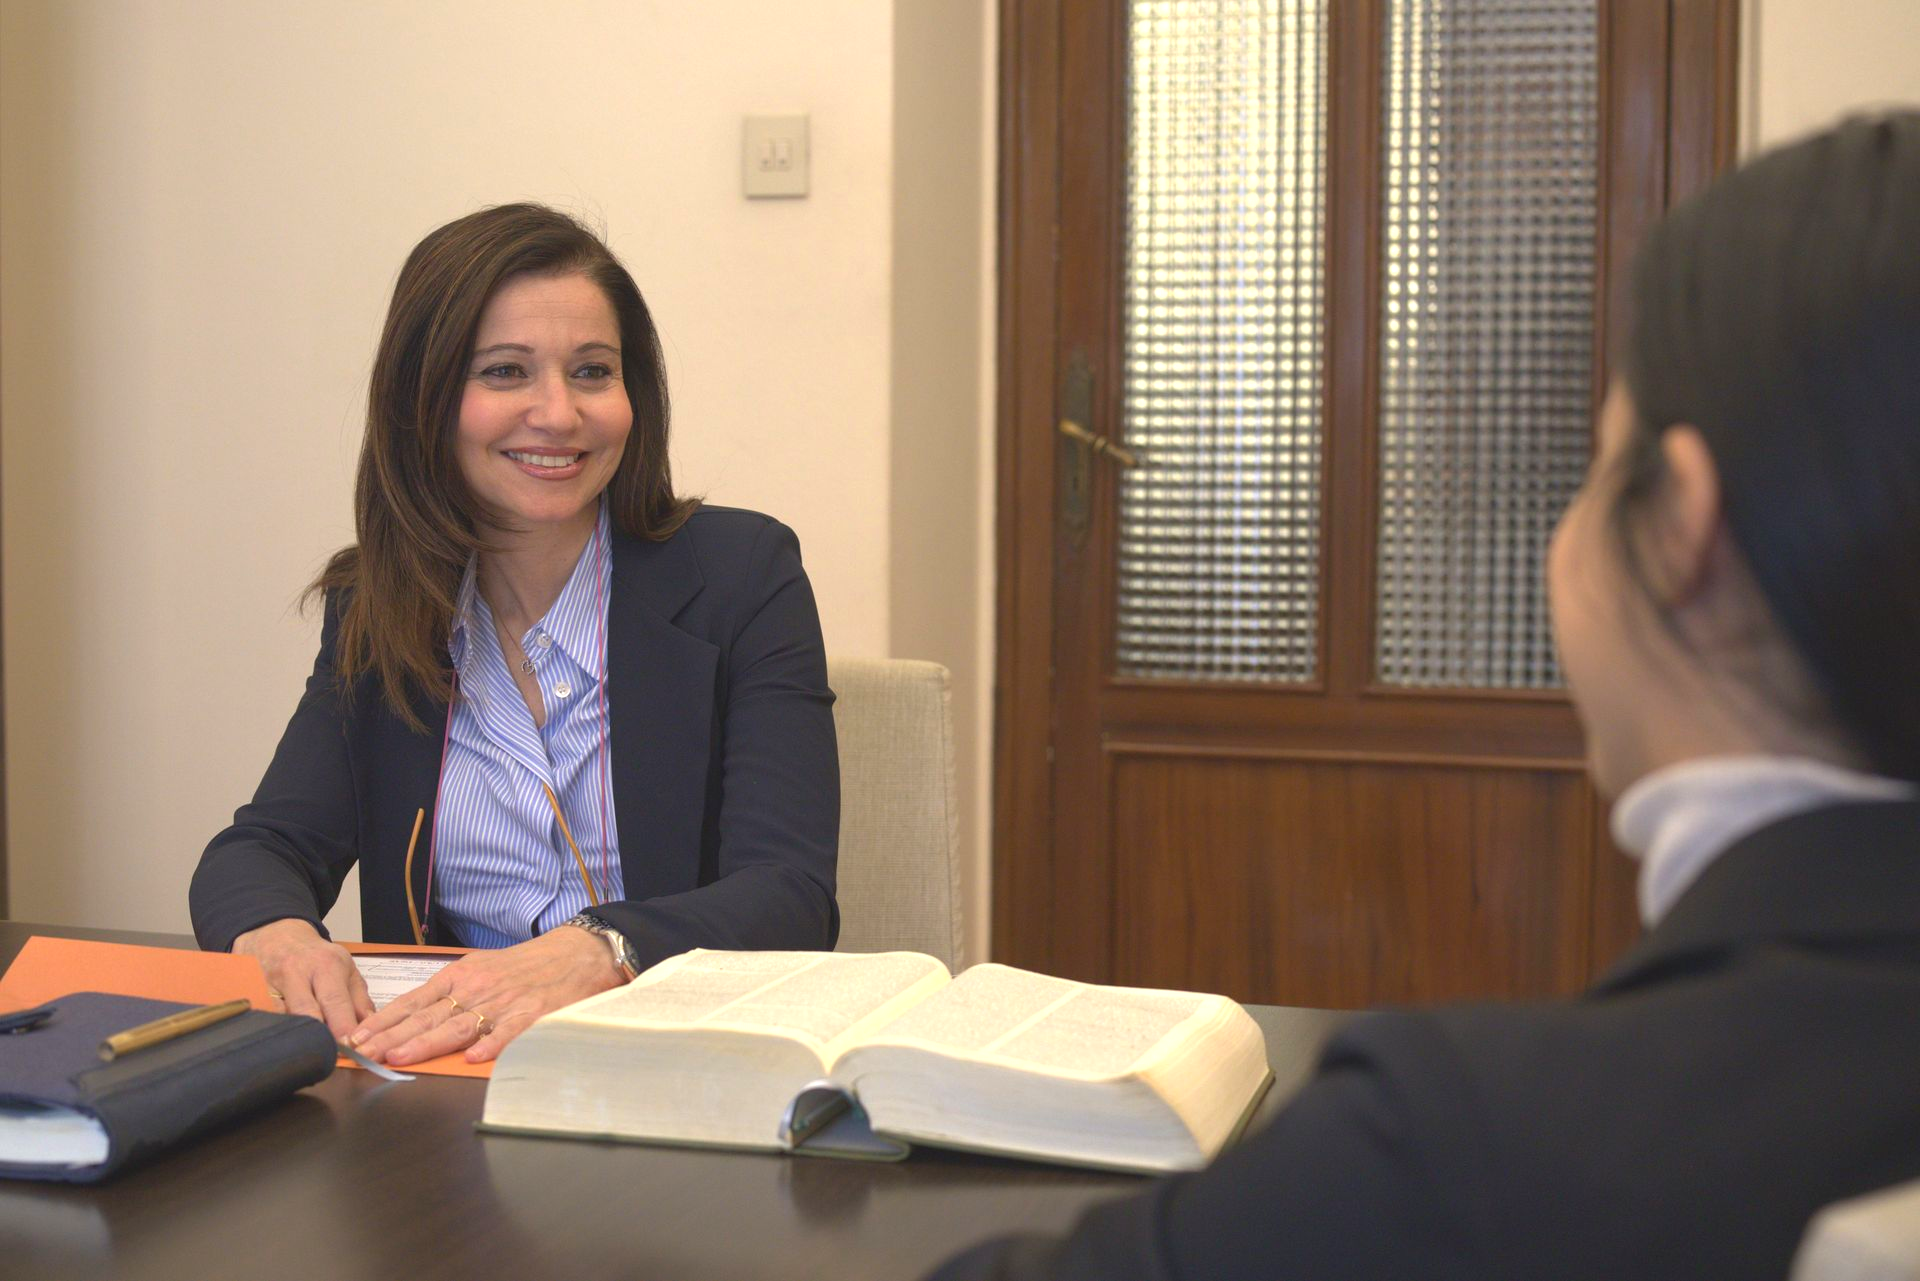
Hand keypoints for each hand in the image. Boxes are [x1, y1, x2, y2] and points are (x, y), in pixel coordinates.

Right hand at [232, 918, 372, 1041]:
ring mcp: (271, 982)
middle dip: (321, 1037)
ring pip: (283, 1017)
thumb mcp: (344, 966)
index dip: (343, 1029)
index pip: (336, 1002)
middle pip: (308, 1012)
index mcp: (326, 966)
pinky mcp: (252, 990)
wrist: (274, 934)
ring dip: (298, 1037)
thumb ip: (359, 998)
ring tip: (309, 1053)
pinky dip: (274, 1030)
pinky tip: (284, 1043)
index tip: (352, 1049)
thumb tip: (371, 1026)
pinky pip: (263, 1015)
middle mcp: (297, 973)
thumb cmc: (314, 956)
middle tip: (332, 1057)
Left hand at [346, 926, 623, 1065]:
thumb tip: (415, 1018)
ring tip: (400, 1057)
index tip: (358, 1037)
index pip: (414, 1002)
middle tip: (364, 1052)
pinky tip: (473, 1058)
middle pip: (428, 1016)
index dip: (385, 1021)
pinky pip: (509, 1033)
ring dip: (426, 1043)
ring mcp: (503, 1003)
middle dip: (392, 1036)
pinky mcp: (533, 1015)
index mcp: (461, 976)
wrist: (575, 953)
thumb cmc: (526, 964)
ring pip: (458, 1027)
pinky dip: (492, 1045)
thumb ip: (452, 992)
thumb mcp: (482, 968)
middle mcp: (477, 989)